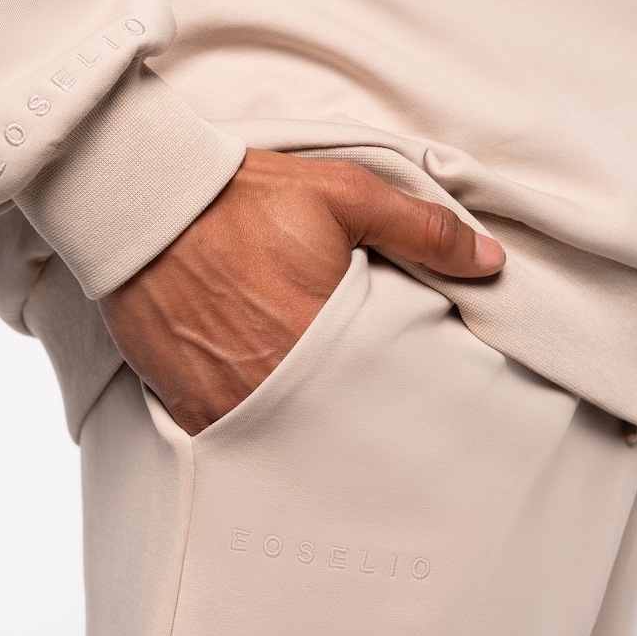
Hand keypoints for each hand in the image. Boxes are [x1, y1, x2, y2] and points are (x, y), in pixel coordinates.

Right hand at [98, 148, 504, 435]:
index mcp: (323, 337)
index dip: (396, 400)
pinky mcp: (189, 407)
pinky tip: (266, 411)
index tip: (404, 399)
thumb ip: (423, 230)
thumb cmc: (245, 198)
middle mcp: (275, 383)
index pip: (381, 394)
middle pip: (333, 427)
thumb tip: (490, 262)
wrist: (146, 205)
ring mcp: (227, 402)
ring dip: (303, 431)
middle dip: (351, 423)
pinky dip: (253, 431)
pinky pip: (233, 439)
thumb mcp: (345, 195)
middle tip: (368, 421)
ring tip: (319, 417)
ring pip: (284, 439)